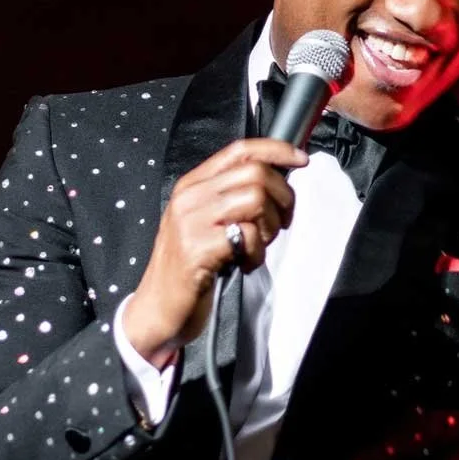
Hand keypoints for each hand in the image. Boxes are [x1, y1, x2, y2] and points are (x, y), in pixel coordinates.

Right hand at [123, 139, 307, 368]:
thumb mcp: (205, 223)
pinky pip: (247, 236)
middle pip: (255, 173)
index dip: (276, 150)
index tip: (300, 159)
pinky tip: (245, 264)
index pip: (240, 150)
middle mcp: (190, 197)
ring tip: (257, 246)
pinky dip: (257, 253)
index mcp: (193, 185)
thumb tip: (276, 182)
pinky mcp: (198, 249)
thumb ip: (232, 199)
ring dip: (269, 226)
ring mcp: (191, 221)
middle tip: (280, 223)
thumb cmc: (190, 268)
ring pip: (255, 199)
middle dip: (282, 198)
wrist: (157, 309)